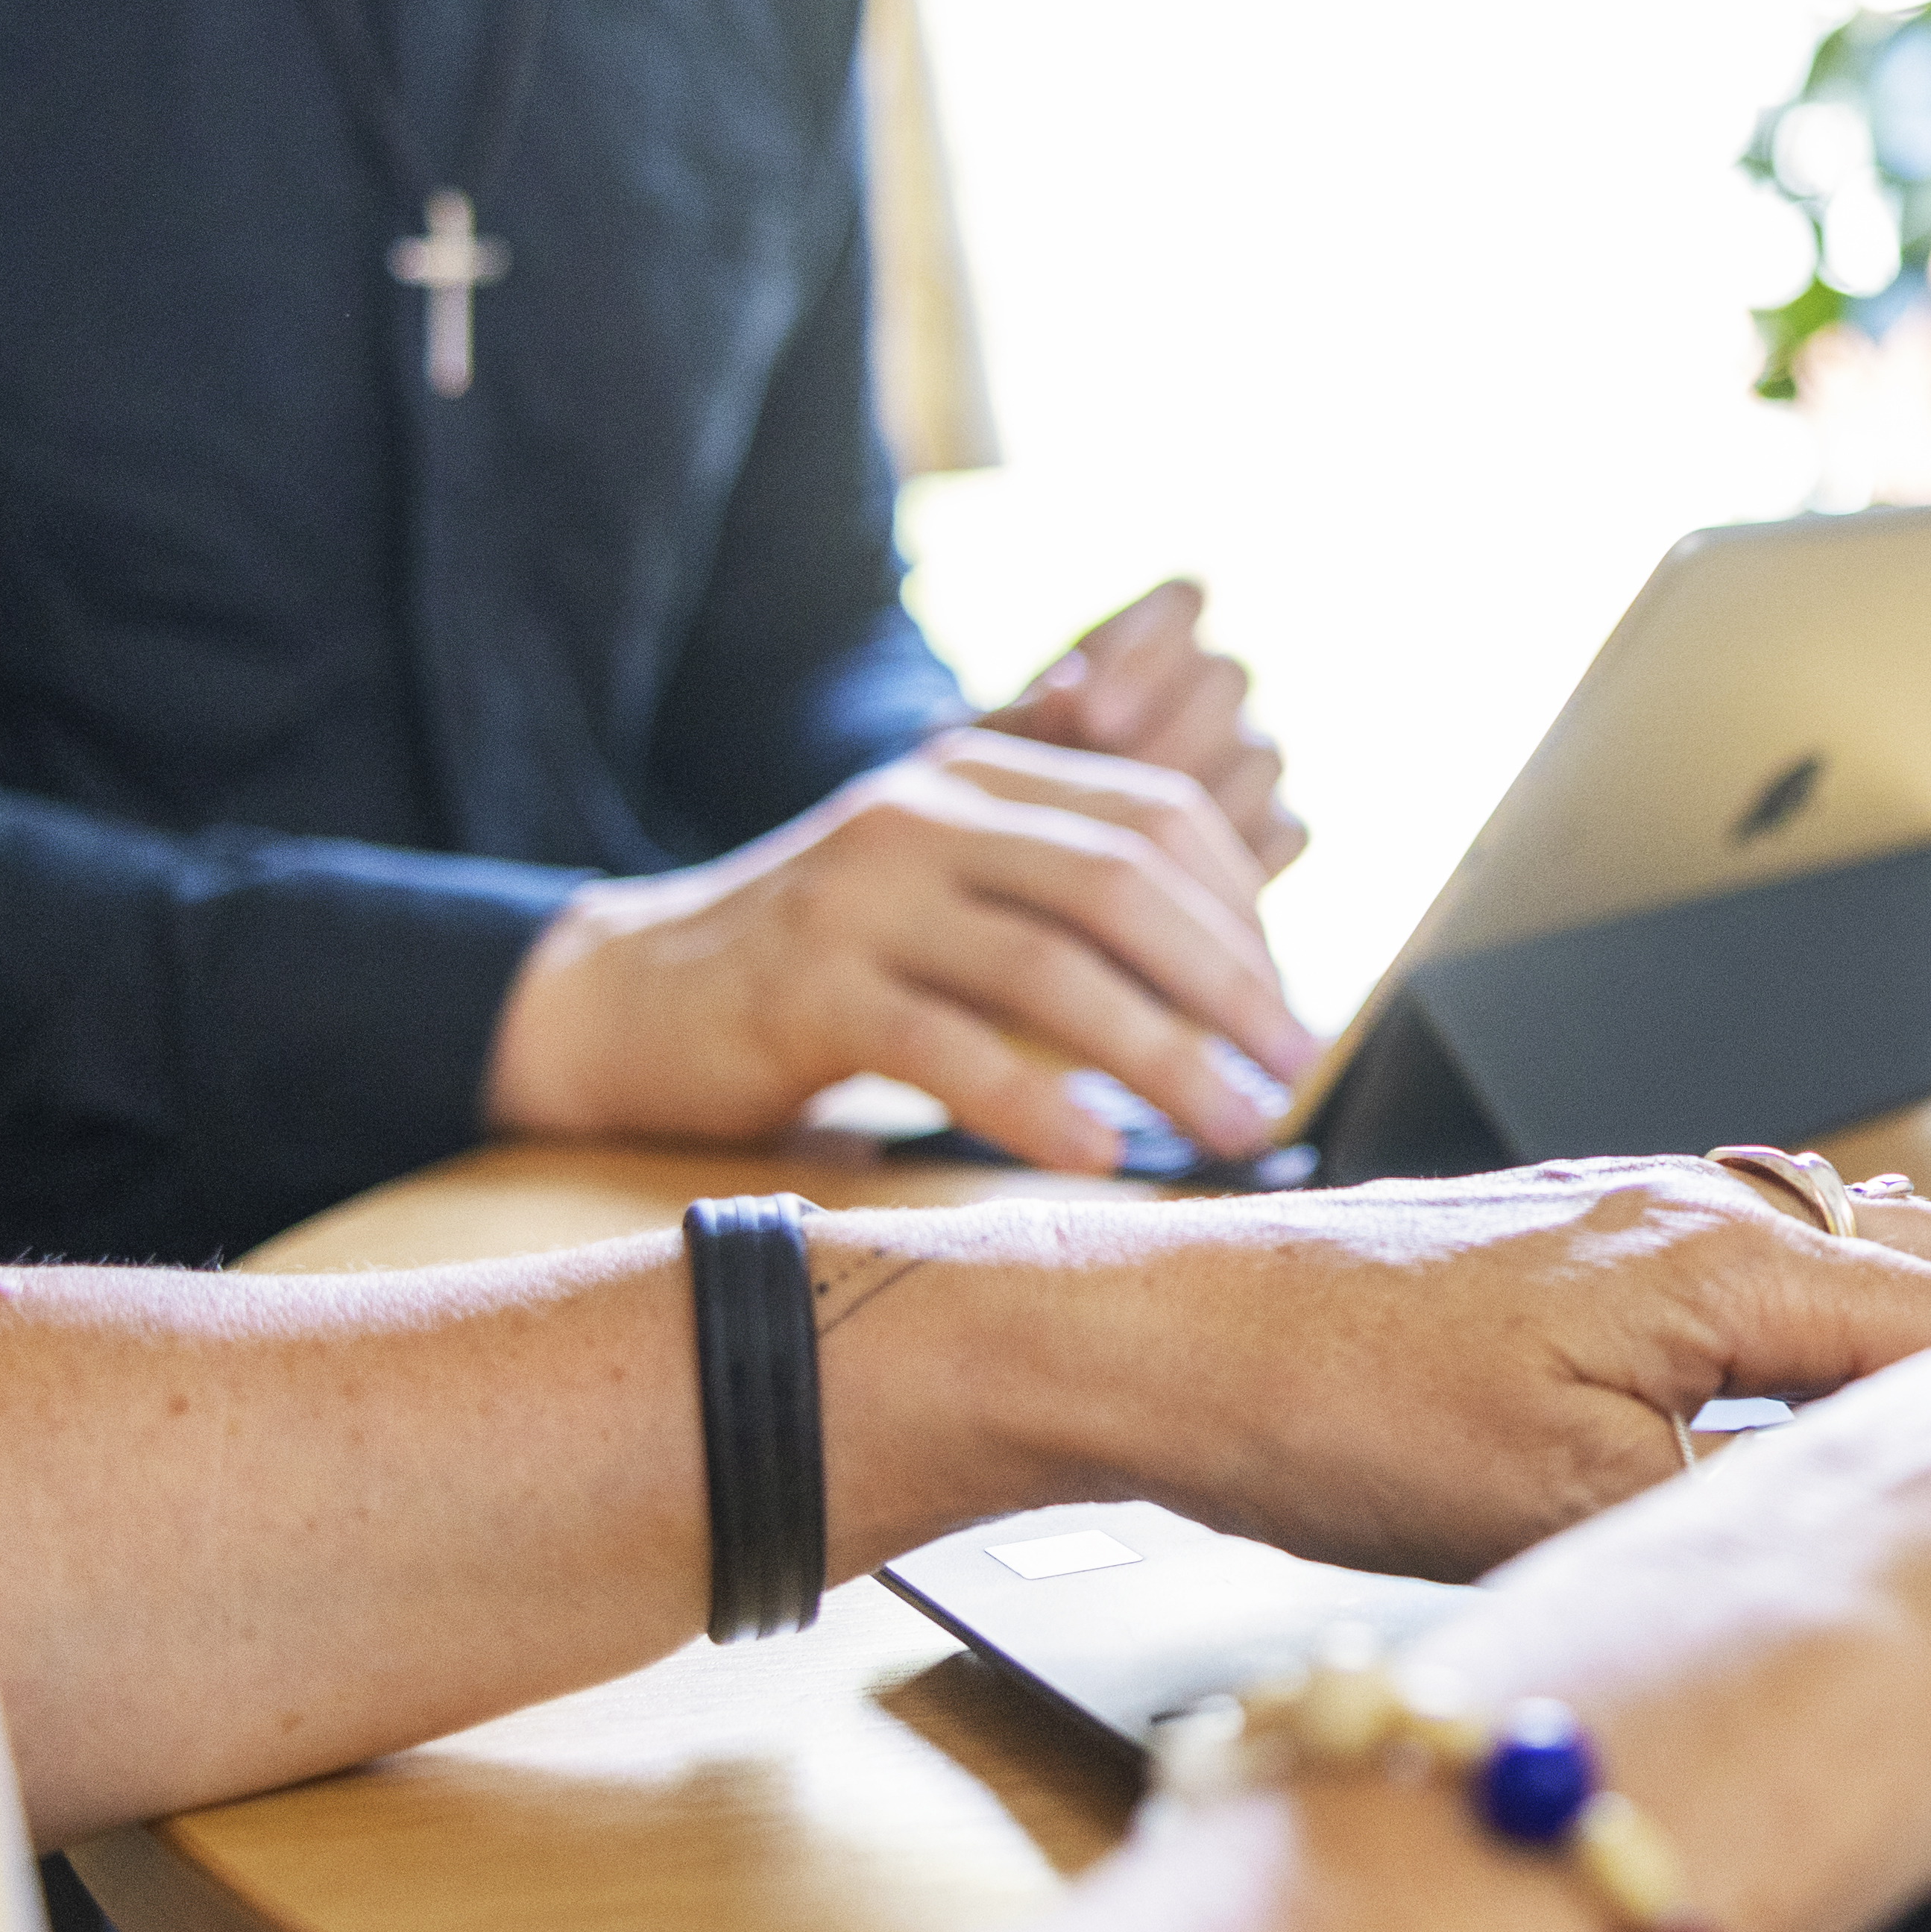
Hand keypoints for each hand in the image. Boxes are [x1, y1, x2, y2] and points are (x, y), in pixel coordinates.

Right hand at [489, 728, 1310, 1165]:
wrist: (630, 994)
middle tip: (1300, 1069)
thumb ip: (1065, 901)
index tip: (1289, 1006)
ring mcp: (860, 895)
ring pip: (1051, 969)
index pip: (1153, 817)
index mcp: (978, 775)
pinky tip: (1099, 1156)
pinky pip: (947, 1048)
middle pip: (1121, 885)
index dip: (1242, 911)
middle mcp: (925, 814)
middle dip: (1230, 983)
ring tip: (1236, 1129)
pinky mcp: (805, 988)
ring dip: (1163, 1058)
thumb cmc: (826, 963)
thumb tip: (1245, 969)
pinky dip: (1034, 1104)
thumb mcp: (950, 892)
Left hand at [866, 1158, 1930, 1575]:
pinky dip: (1843, 1320)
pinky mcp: (1598, 1241)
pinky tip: (1828, 1398)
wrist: (1179, 1342)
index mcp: (1728, 1258)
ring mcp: (1653, 1211)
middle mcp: (1710, 1205)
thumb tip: (1871, 1540)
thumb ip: (1741, 1507)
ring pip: (1862, 1255)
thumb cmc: (1338, 1412)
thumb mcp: (1567, 1506)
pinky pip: (1777, 1261)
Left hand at [991, 576, 1302, 877]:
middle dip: (1167, 732)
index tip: (1090, 712)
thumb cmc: (1008, 783)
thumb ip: (1028, 721)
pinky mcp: (1277, 826)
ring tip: (1135, 844)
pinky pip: (1285, 832)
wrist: (1036, 853)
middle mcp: (1215, 685)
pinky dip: (1235, 859)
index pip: (1182, 600)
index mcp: (1152, 632)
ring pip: (1261, 757)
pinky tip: (1176, 886)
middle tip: (1111, 789)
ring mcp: (1252, 755)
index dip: (1145, 654)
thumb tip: (1066, 687)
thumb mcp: (1000, 750)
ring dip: (1200, 801)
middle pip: (1228, 676)